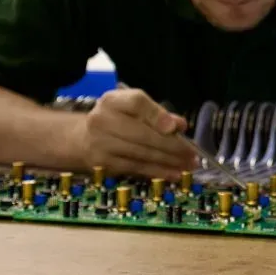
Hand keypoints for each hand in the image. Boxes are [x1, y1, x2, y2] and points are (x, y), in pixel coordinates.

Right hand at [71, 87, 195, 177]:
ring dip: (169, 162)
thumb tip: (179, 125)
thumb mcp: (134, 109)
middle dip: (172, 146)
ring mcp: (100, 143)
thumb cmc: (118, 120)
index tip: (176, 127)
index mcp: (112, 101)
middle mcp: (102, 120)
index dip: (158, 115)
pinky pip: (136, 168)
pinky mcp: (103, 164)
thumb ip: (158, 114)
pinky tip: (173, 174)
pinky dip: (157, 172)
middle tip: (192, 154)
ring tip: (188, 165)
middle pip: (142, 134)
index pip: (137, 103)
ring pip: (141, 154)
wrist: (83, 138)